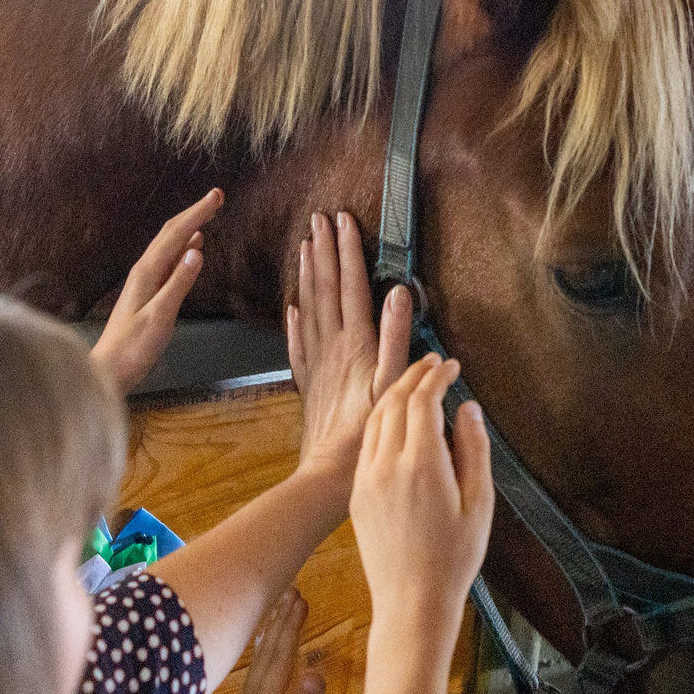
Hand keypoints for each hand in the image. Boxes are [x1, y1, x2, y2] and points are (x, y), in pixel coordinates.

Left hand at [93, 189, 221, 394]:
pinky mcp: (149, 292)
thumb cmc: (133, 348)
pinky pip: (170, 261)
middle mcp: (145, 270)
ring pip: (170, 245)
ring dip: (189, 227)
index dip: (197, 213)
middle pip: (170, 233)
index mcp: (147, 272)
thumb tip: (198, 249)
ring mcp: (146, 281)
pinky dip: (184, 247)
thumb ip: (179, 284)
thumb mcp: (160, 316)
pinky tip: (192, 246)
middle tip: (217, 197)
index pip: (175, 234)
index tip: (217, 196)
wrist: (109, 370)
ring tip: (208, 214)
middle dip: (193, 213)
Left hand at [199, 589, 326, 693]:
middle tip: (293, 591)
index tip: (301, 597)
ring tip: (282, 610)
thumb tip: (314, 669)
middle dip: (281, 620)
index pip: (282, 655)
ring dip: (273, 633)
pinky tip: (269, 654)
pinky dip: (266, 654)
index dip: (292, 626)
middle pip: (269, 650)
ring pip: (261, 660)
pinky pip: (259, 673)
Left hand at [288, 212, 412, 488]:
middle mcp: (332, 348)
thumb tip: (399, 294)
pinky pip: (298, 343)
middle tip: (319, 219)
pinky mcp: (309, 384)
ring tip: (306, 247)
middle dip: (325, 251)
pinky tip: (293, 308)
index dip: (348, 251)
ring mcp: (317, 365)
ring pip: (309, 309)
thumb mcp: (393, 386)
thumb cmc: (368, 434)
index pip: (352, 286)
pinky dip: (295, 320)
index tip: (344, 220)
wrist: (328, 474)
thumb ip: (395, 337)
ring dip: (309, 275)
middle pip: (327, 289)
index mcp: (355, 344)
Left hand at [350, 356, 492, 649]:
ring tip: (416, 381)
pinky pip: (367, 442)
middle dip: (415, 375)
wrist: (412, 601)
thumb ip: (474, 451)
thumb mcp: (479, 505)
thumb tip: (468, 408)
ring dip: (395, 392)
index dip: (437, 376)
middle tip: (434, 362)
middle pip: (396, 401)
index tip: (452, 365)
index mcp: (423, 465)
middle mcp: (388, 465)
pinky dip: (382, 419)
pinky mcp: (358, 493)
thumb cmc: (455, 559)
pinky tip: (397, 418)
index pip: (424, 400)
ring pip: (376, 418)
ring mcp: (367, 478)